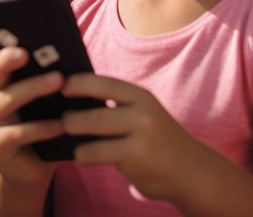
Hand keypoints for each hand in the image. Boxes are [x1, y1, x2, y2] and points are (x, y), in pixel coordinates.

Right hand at [0, 47, 63, 187]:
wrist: (28, 170)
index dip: (8, 55)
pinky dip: (41, 128)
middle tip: (57, 73)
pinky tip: (61, 125)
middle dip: (24, 69)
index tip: (25, 50)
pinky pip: (17, 133)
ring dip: (35, 90)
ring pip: (8, 101)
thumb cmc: (39, 128)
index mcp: (0, 87)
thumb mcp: (40, 105)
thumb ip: (46, 85)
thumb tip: (71, 62)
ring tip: (60, 84)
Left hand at [61, 73, 204, 202]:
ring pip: (93, 134)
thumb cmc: (157, 139)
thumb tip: (78, 98)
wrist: (189, 169)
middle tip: (63, 120)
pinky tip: (82, 155)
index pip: (104, 83)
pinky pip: (97, 154)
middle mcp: (142, 112)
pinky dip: (84, 154)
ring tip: (69, 138)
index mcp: (141, 96)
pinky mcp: (135, 158)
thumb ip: (119, 105)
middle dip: (71, 117)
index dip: (79, 83)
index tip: (62, 87)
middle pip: (95, 112)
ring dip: (74, 136)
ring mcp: (139, 136)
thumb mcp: (144, 113)